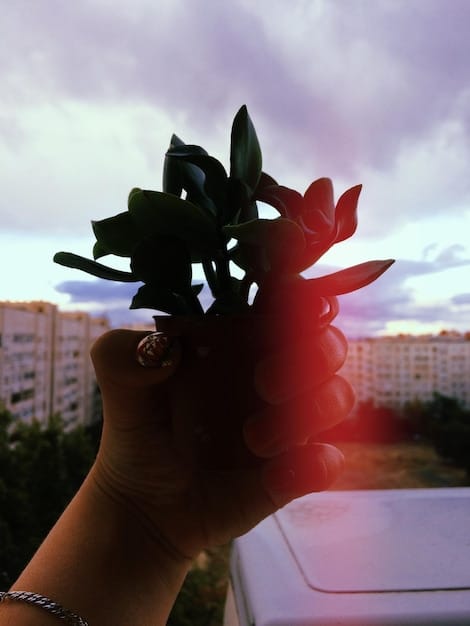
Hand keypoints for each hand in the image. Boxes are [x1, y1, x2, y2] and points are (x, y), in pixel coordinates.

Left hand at [90, 320, 353, 561]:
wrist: (144, 507)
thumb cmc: (138, 434)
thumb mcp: (119, 391)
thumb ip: (122, 356)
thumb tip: (164, 347)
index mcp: (237, 341)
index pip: (284, 302)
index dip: (303, 295)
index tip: (303, 305)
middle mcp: (271, 372)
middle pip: (326, 343)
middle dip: (315, 354)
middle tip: (267, 384)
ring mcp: (286, 421)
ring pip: (337, 396)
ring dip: (309, 412)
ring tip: (254, 439)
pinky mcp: (292, 469)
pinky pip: (325, 461)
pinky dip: (315, 465)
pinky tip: (281, 475)